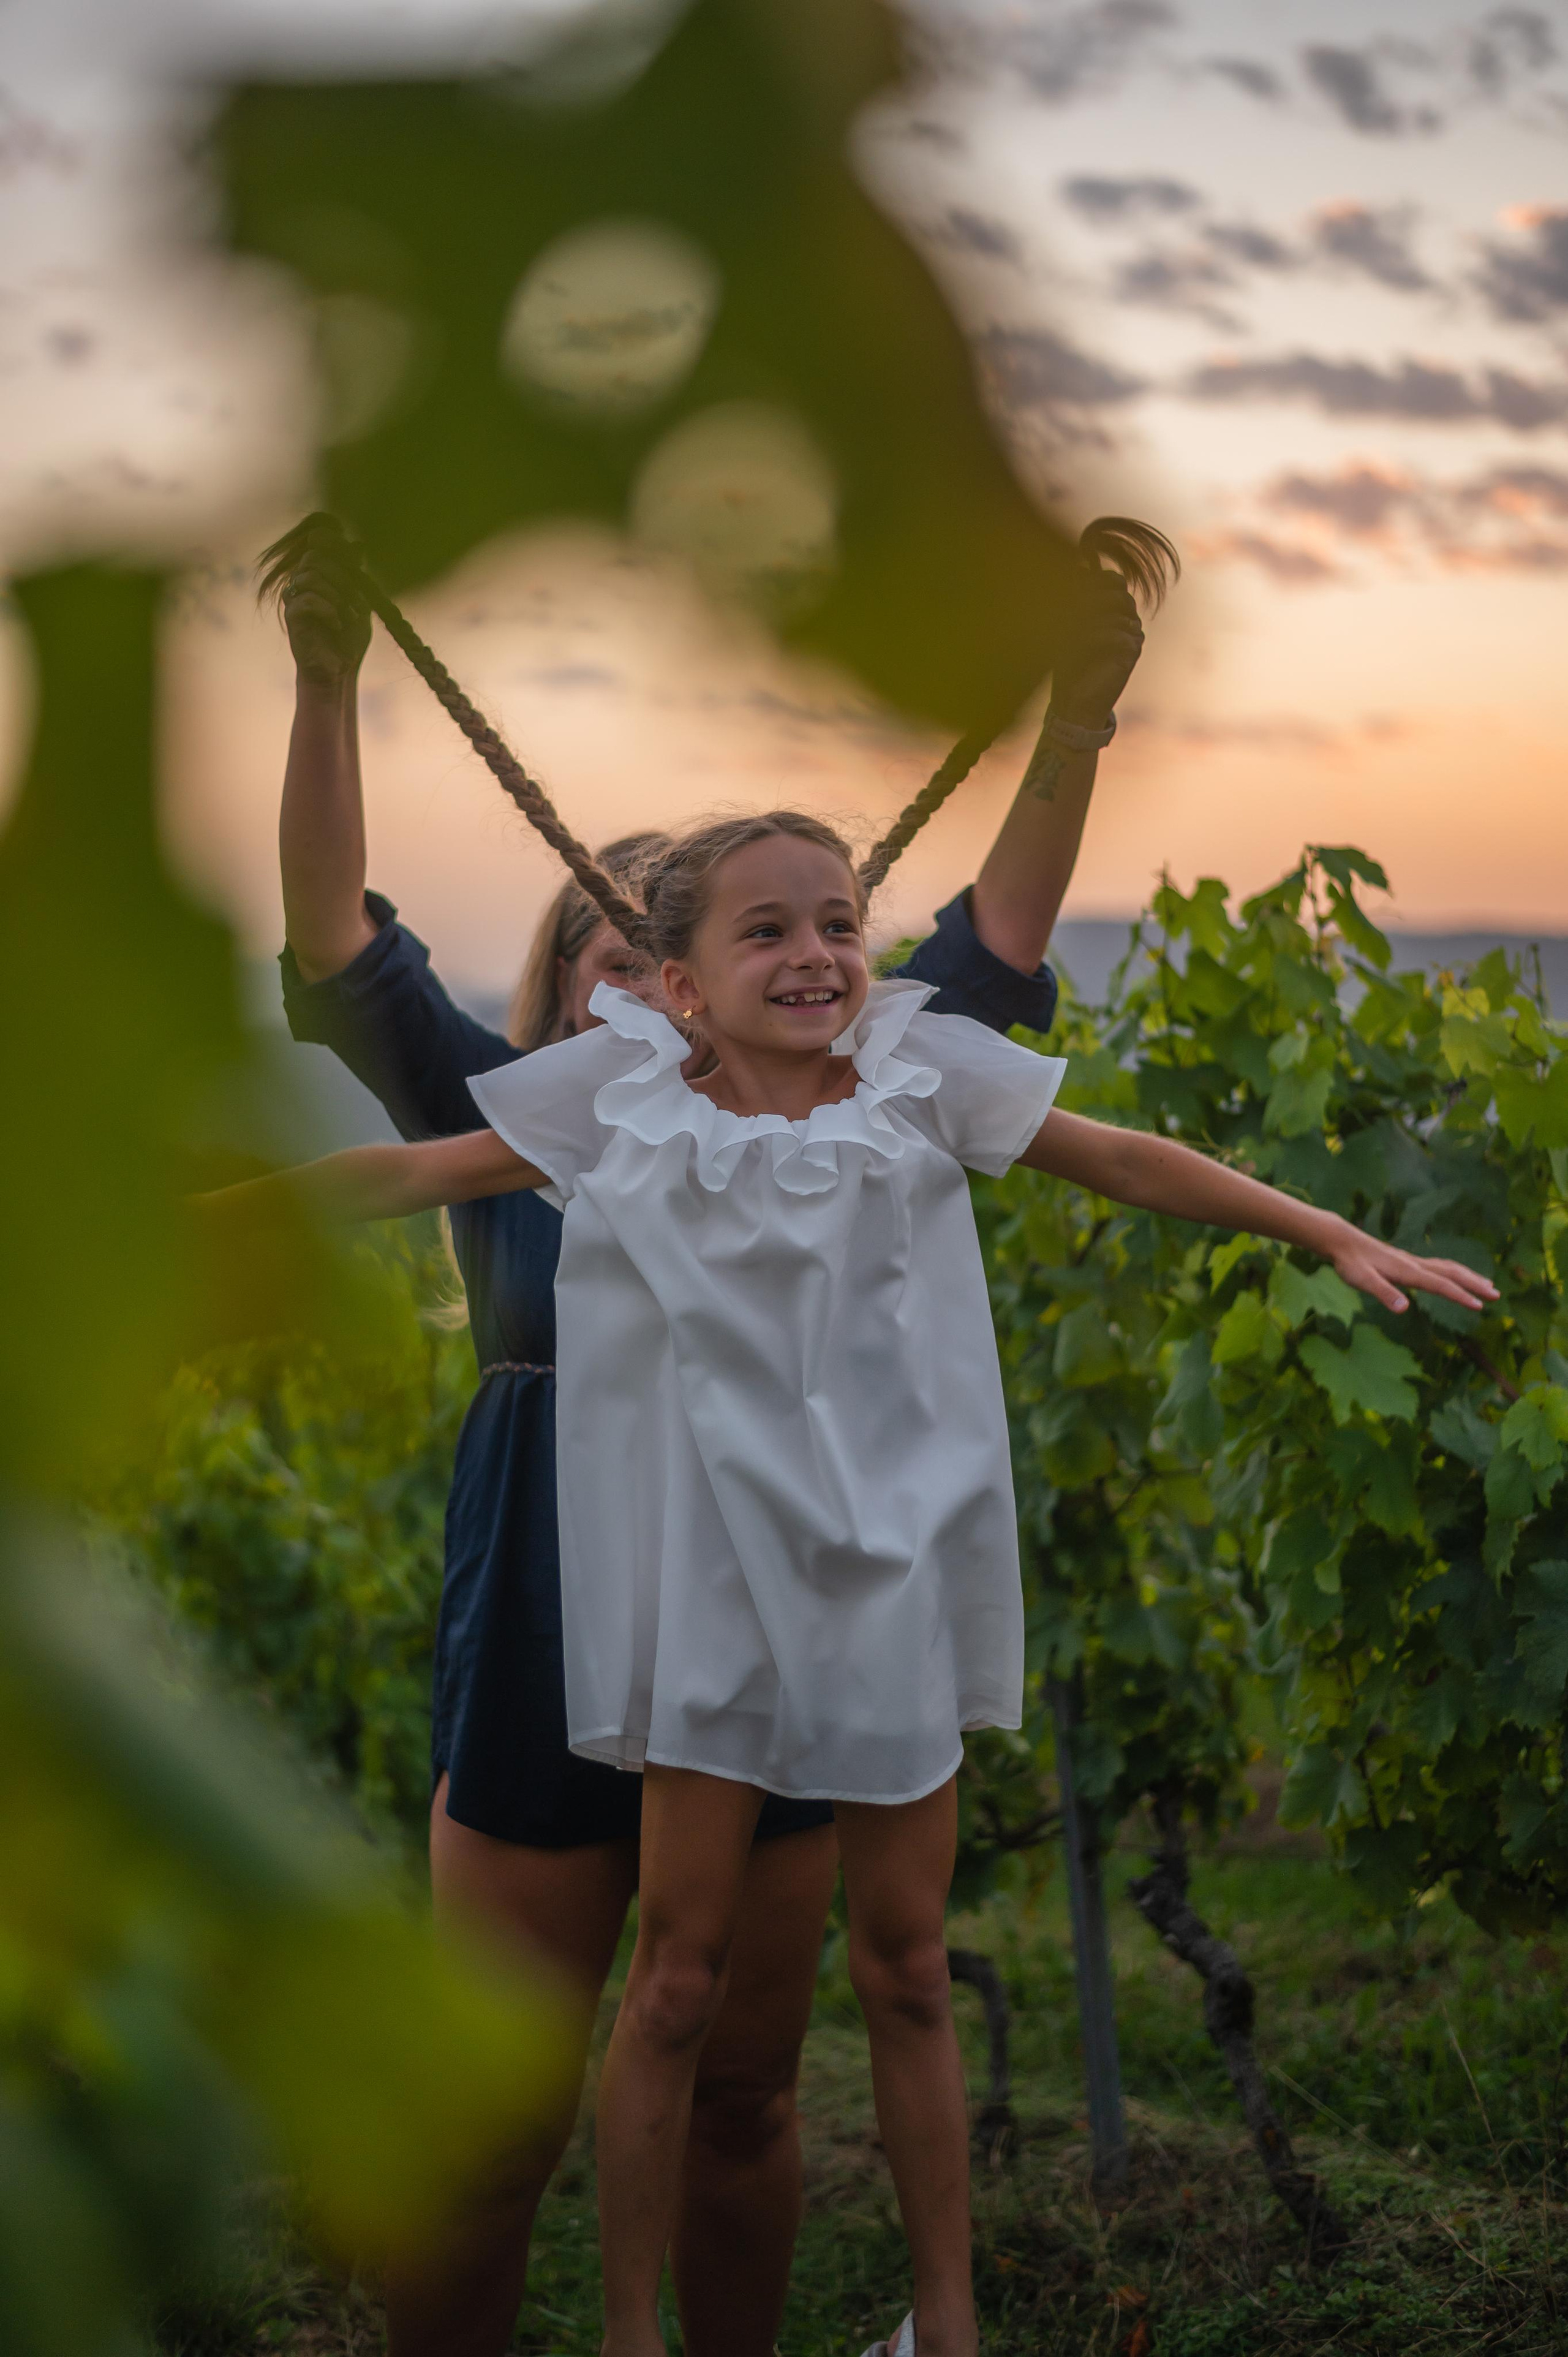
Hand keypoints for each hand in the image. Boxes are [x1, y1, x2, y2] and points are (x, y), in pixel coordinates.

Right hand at [282, 549, 371, 687]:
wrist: (339, 670)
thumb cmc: (349, 638)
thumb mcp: (360, 601)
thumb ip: (356, 574)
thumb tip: (358, 544)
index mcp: (320, 574)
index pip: (319, 543)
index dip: (334, 543)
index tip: (354, 558)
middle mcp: (303, 582)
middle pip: (315, 557)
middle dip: (343, 577)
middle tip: (358, 603)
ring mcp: (294, 597)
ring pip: (310, 576)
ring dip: (338, 596)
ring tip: (350, 617)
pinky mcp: (292, 615)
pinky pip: (307, 599)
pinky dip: (328, 610)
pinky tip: (337, 624)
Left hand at [1050, 571, 1144, 725]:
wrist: (1074, 701)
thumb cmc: (1066, 664)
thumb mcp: (1064, 628)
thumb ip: (1073, 600)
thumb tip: (1075, 567)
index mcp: (1112, 611)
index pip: (1115, 581)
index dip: (1099, 579)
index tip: (1074, 584)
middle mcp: (1126, 620)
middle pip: (1120, 594)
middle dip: (1095, 596)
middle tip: (1072, 607)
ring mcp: (1132, 635)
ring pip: (1121, 611)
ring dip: (1094, 616)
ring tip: (1074, 629)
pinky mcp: (1132, 652)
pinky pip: (1121, 633)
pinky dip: (1099, 636)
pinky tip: (1084, 643)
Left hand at [1328, 1228, 1498, 1316]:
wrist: (1341, 1241)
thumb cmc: (1350, 1263)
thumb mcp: (1362, 1281)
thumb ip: (1383, 1293)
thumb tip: (1404, 1309)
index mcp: (1407, 1271)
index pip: (1440, 1285)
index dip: (1460, 1296)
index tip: (1480, 1306)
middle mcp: (1414, 1264)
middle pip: (1451, 1273)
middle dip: (1474, 1284)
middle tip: (1497, 1295)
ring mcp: (1412, 1261)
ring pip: (1448, 1267)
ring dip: (1469, 1276)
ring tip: (1488, 1285)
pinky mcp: (1407, 1262)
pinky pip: (1439, 1267)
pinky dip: (1454, 1273)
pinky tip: (1457, 1277)